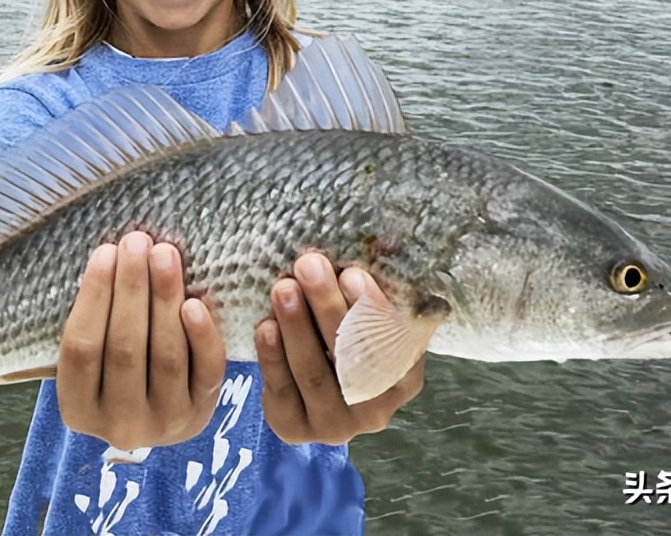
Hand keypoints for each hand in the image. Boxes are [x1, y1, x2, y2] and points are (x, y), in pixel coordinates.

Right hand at [57, 231, 226, 449]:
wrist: (160, 417)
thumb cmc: (114, 368)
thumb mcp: (92, 357)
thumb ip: (93, 322)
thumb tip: (108, 255)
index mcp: (78, 409)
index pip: (81, 348)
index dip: (94, 297)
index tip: (105, 252)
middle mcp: (120, 424)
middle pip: (124, 348)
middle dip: (131, 288)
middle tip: (137, 242)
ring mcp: (164, 421)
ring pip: (166, 355)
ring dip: (165, 298)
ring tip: (164, 254)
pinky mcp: (203, 411)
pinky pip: (206, 370)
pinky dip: (202, 335)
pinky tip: (195, 301)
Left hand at [255, 252, 424, 444]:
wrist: (308, 380)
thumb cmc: (343, 332)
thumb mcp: (363, 313)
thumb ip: (369, 287)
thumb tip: (383, 240)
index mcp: (404, 377)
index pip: (392, 343)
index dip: (372, 309)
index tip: (352, 273)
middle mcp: (376, 409)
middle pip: (351, 356)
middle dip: (328, 306)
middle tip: (308, 265)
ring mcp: (336, 425)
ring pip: (315, 374)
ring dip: (297, 327)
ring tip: (283, 288)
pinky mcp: (296, 430)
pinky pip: (283, 391)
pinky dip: (273, 357)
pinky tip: (266, 326)